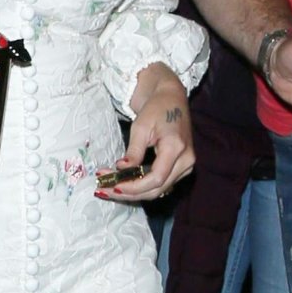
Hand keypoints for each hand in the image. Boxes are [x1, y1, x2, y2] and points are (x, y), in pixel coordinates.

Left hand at [99, 63, 193, 201]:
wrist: (171, 99)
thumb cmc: (156, 109)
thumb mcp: (140, 127)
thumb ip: (133, 151)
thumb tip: (121, 169)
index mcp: (176, 148)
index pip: (156, 178)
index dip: (134, 187)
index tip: (113, 186)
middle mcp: (186, 161)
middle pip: (158, 189)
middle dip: (130, 193)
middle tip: (105, 190)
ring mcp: (186, 166)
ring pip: (160, 190)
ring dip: (134, 193)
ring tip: (110, 189)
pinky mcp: (181, 168)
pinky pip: (162, 184)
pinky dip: (143, 187)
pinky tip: (124, 185)